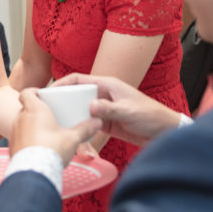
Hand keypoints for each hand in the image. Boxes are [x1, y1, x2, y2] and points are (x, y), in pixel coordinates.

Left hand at [11, 89, 99, 165]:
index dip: (33, 92)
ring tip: (44, 133)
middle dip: (36, 111)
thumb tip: (98, 122)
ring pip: (22, 123)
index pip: (27, 92)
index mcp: (35, 109)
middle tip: (49, 116)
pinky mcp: (12, 146)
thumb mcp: (73, 138)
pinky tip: (37, 147)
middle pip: (26, 108)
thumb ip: (85, 129)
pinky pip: (19, 138)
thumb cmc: (52, 150)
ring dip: (31, 125)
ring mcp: (14, 132)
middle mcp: (21, 118)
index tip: (42, 95)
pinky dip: (27, 139)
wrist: (34, 172)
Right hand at [53, 74, 183, 145]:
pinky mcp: (106, 123)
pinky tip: (71, 132)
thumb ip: (110, 109)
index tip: (49, 91)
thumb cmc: (151, 116)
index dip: (62, 83)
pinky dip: (80, 126)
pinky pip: (88, 122)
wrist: (164, 132)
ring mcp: (104, 109)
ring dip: (70, 115)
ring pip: (80, 109)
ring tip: (56, 123)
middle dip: (62, 100)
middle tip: (48, 110)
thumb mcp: (129, 111)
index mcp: (108, 85)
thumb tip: (90, 107)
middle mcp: (103, 95)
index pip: (79, 79)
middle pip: (76, 94)